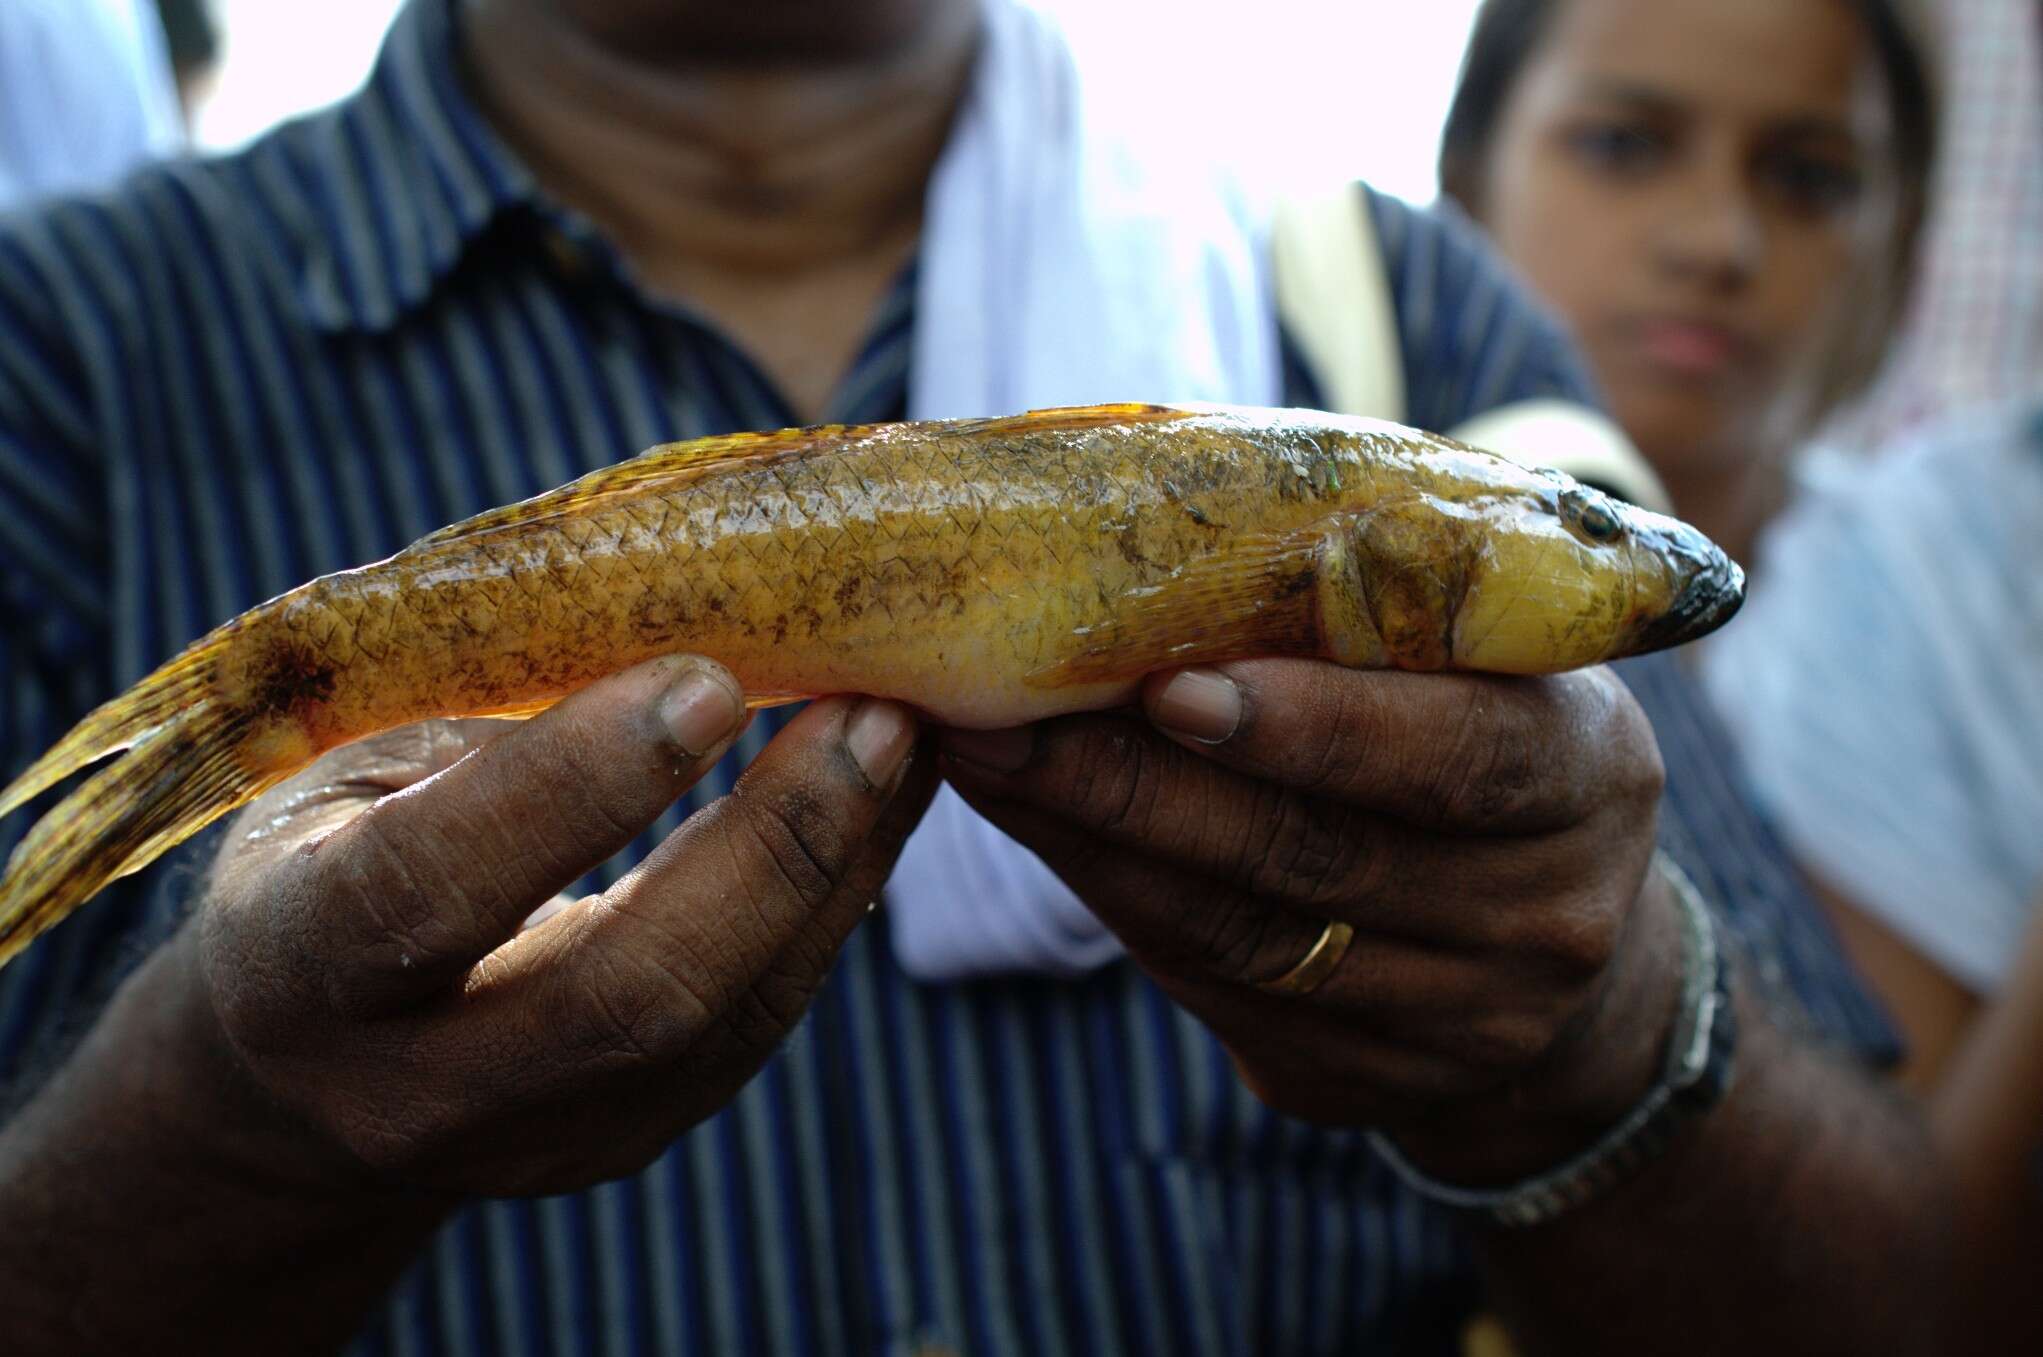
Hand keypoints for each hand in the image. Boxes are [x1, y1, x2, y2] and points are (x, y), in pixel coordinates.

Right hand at [187, 655, 930, 1197]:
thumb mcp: (349, 766)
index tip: (709, 681)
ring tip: (905, 736)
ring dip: (834, 870)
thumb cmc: (323, 853)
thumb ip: (483, 712)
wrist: (296, 1070)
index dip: (574, 789)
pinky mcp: (622, 1142)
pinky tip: (880, 804)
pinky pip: (754, 1028)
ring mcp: (529, 1137)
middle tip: (876, 712)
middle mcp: (411, 1083)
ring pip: (720, 1025)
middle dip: (773, 846)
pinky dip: (831, 906)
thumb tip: (683, 604)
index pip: (430, 887)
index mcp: (297, 958)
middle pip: (626, 995)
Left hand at [939, 658, 1682, 1182]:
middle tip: (1004, 712)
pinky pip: (1213, 991)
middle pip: (1315, 855)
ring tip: (986, 759)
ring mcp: (1459, 1022)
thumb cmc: (1489, 740)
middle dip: (1139, 783)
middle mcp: (1544, 916)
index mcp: (1592, 774)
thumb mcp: (1494, 666)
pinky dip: (1113, 902)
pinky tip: (1041, 830)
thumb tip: (1159, 537)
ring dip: (1093, 843)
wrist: (1554, 939)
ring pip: (1241, 935)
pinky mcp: (1362, 1083)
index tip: (1170, 686)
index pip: (1458, 756)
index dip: (1316, 727)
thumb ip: (1386, 616)